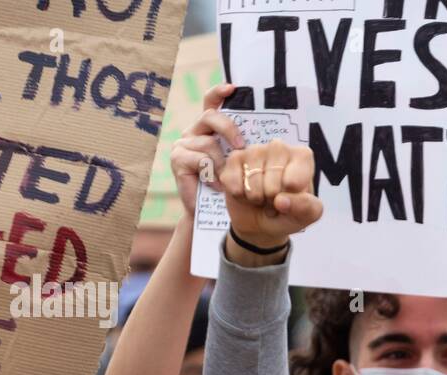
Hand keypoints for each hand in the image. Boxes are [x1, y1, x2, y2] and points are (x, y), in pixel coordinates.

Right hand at [170, 85, 244, 216]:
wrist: (211, 214)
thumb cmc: (231, 187)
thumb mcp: (240, 163)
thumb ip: (245, 146)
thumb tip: (269, 133)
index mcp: (209, 129)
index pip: (211, 103)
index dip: (219, 93)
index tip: (232, 88)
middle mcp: (194, 132)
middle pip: (209, 116)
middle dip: (228, 128)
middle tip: (242, 146)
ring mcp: (183, 144)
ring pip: (208, 142)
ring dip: (223, 162)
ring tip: (229, 178)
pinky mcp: (177, 159)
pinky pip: (200, 159)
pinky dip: (212, 173)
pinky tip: (217, 185)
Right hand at [219, 140, 322, 249]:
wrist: (261, 221)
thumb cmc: (289, 212)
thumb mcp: (307, 215)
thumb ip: (306, 208)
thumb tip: (281, 200)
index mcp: (302, 157)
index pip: (295, 180)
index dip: (289, 196)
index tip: (292, 196)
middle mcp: (279, 148)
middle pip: (273, 181)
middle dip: (272, 198)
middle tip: (274, 198)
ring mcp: (255, 150)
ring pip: (252, 180)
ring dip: (255, 197)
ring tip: (261, 196)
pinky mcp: (234, 158)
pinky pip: (233, 181)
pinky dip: (239, 194)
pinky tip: (245, 191)